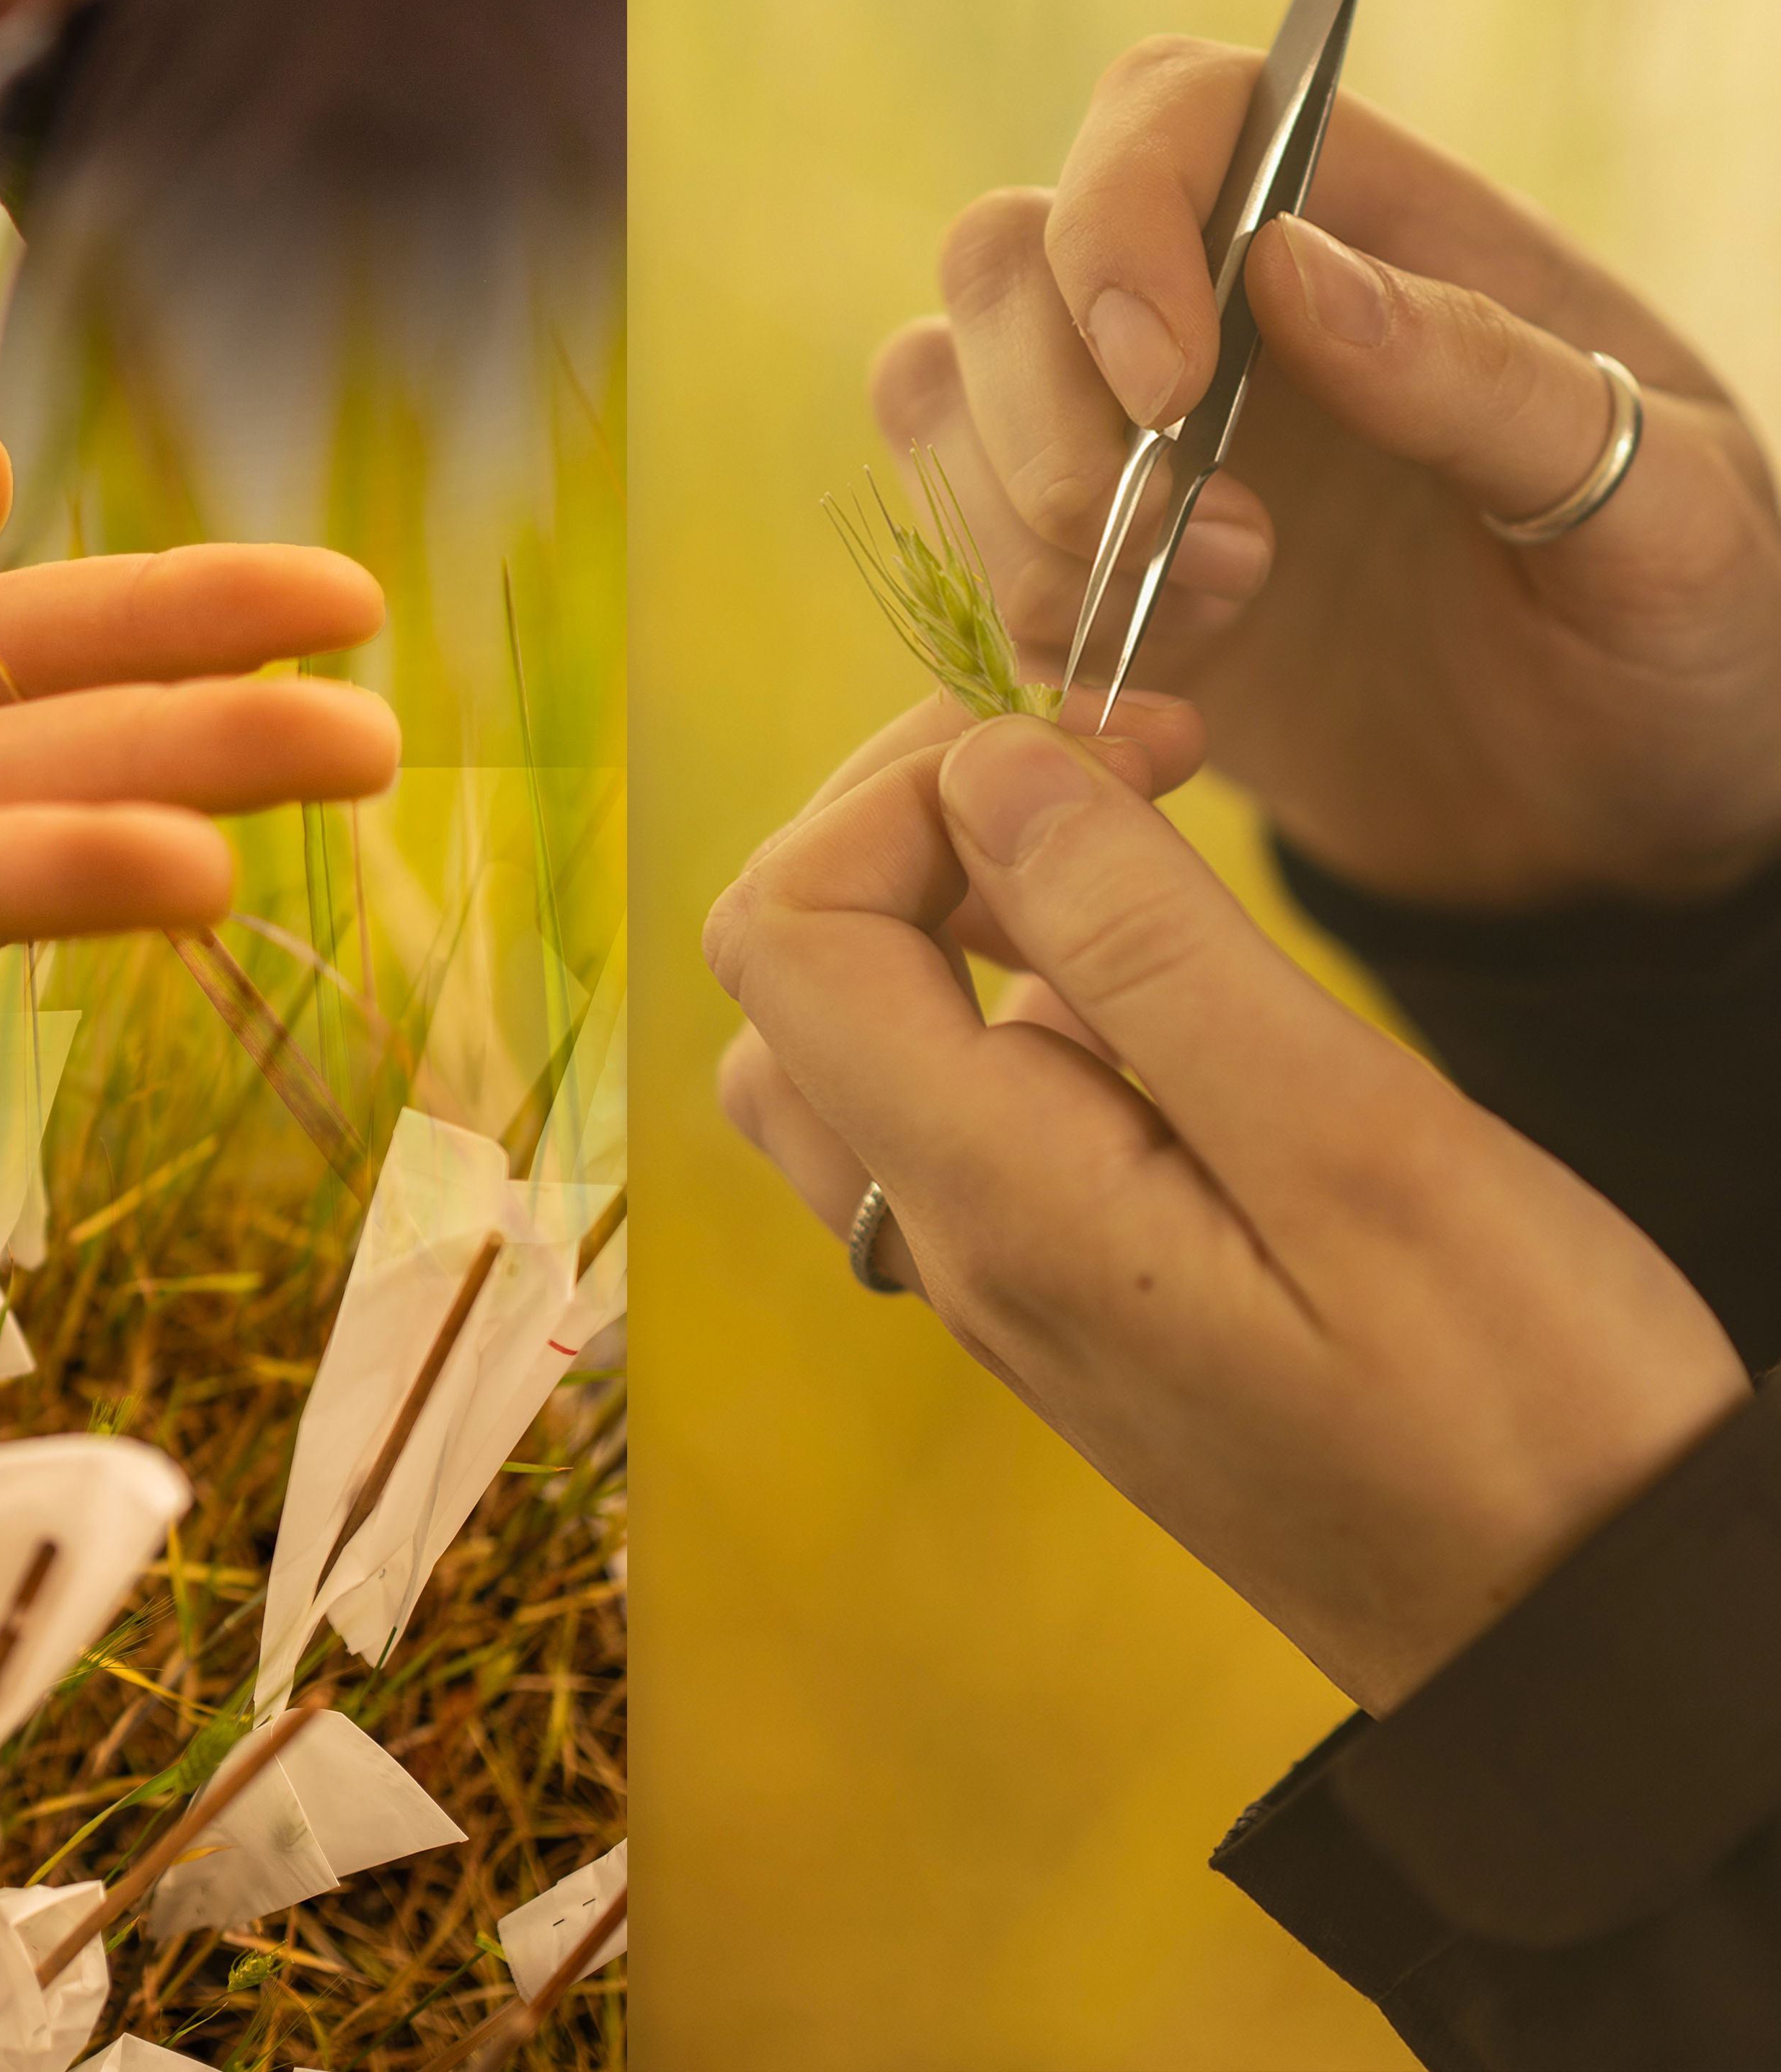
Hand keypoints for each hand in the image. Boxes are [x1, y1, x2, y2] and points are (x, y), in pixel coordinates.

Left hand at [706, 708, 1746, 1714]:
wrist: (1581, 1635)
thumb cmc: (1519, 1407)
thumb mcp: (1354, 1141)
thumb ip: (1148, 948)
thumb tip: (986, 776)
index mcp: (994, 1202)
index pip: (791, 927)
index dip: (913, 784)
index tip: (1114, 736)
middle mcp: (951, 1245)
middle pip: (796, 971)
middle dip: (921, 818)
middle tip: (1126, 761)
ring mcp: (1000, 1276)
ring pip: (861, 1039)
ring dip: (964, 906)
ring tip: (1141, 852)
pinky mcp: (1072, 1290)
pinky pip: (959, 1112)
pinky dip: (1022, 999)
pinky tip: (1174, 990)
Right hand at [877, 38, 1780, 908]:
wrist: (1621, 822)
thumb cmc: (1682, 636)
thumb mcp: (1669, 512)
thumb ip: (1492, 378)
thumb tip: (1289, 263)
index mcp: (1382, 231)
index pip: (1175, 110)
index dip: (1122, 214)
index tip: (1171, 382)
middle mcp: (1221, 306)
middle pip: (1005, 251)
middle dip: (1054, 414)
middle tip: (1206, 547)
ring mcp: (1127, 432)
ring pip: (940, 384)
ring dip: (1023, 519)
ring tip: (1205, 617)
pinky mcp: (1074, 563)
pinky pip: (946, 531)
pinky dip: (1005, 611)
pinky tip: (1153, 684)